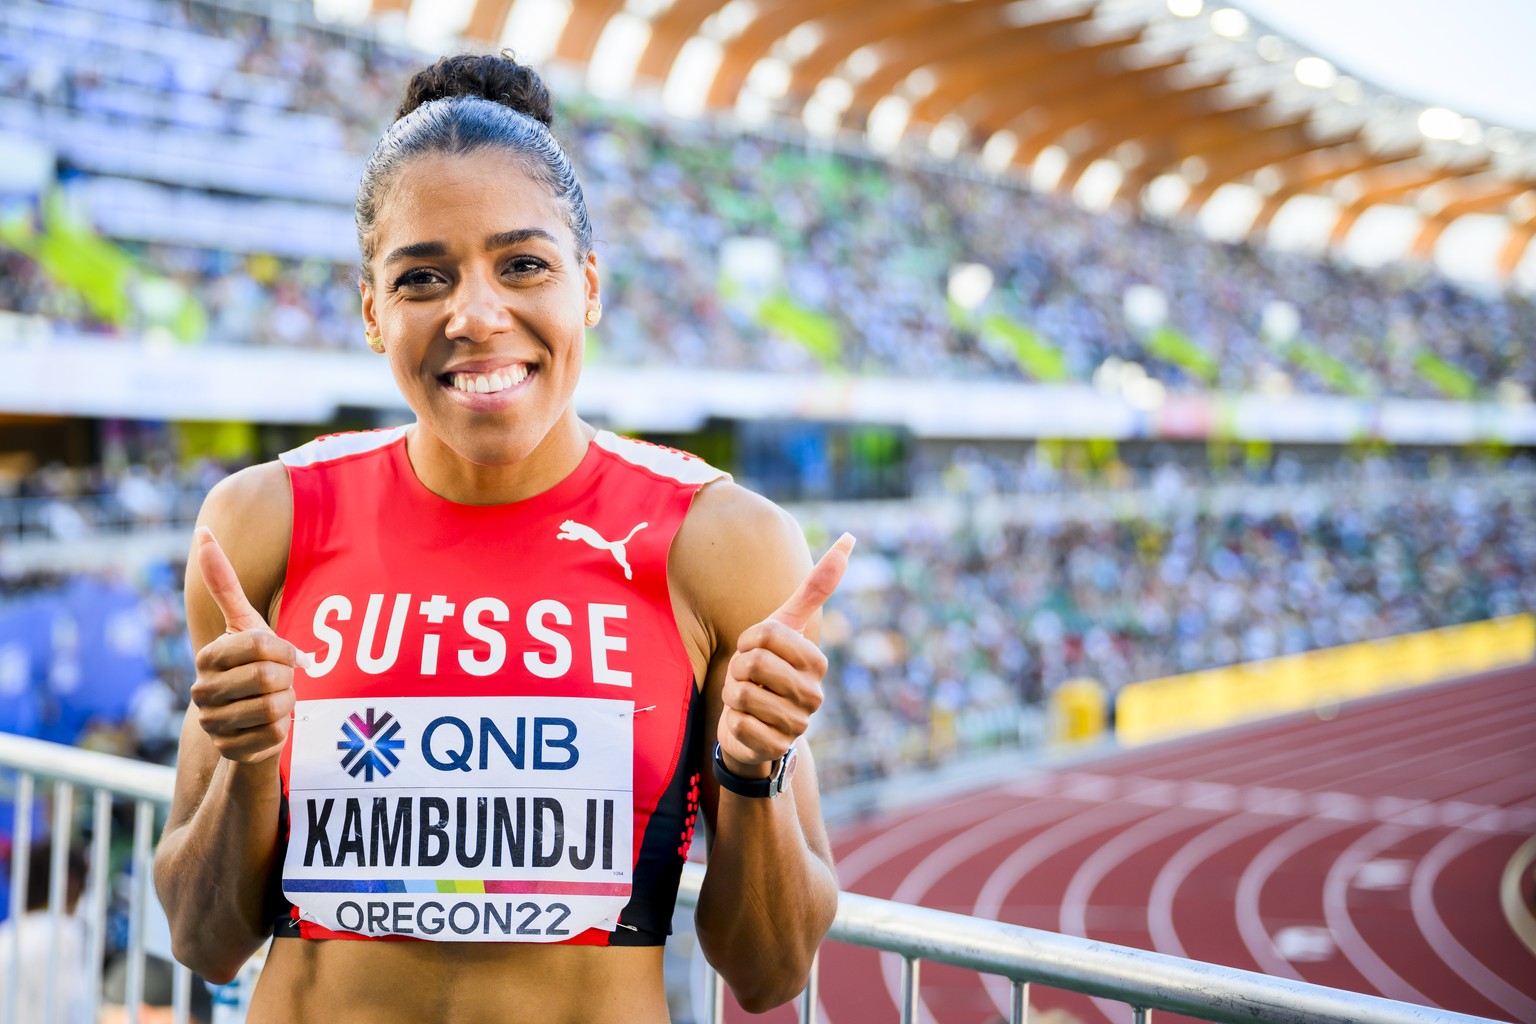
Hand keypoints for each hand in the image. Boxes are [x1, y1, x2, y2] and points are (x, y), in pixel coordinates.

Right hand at [189, 526, 298, 763]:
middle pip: (268, 678)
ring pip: (274, 709)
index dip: (283, 648)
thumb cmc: (253, 662)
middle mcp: (202, 693)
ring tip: (279, 699)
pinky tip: (276, 725)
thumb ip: (224, 582)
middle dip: (287, 677)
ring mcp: (214, 725)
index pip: (258, 645)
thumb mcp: (244, 622)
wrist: (252, 717)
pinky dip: (286, 730)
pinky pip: (277, 738)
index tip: (286, 654)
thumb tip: (202, 531)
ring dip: (289, 703)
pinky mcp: (232, 753)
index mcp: (207, 659)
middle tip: (284, 680)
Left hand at [718, 533, 854, 777]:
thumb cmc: (768, 668)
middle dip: (738, 668)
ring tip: (746, 701)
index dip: (749, 640)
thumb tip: (848, 539)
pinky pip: (738, 726)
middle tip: (748, 678)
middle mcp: (814, 695)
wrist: (754, 723)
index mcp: (817, 663)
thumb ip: (814, 587)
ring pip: (742, 694)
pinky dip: (732, 722)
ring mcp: (797, 725)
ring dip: (732, 695)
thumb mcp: (785, 625)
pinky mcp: (775, 749)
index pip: (767, 635)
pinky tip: (745, 725)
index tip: (755, 650)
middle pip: (753, 663)